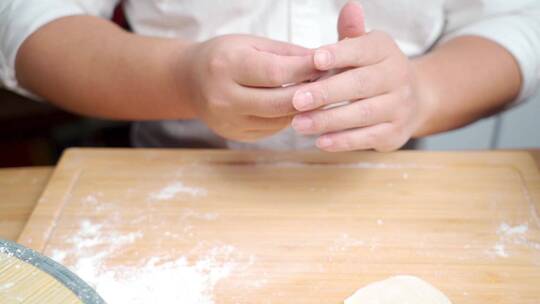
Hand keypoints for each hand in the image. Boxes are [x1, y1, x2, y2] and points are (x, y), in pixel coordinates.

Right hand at [177, 34, 318, 140]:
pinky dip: (287, 117)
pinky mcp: (235, 135)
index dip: (305, 70)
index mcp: (226, 66)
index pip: (275, 73)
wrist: (190, 81)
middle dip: (309, 94)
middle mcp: (223, 97)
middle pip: (279, 102)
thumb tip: (323, 62)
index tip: (327, 64)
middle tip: (330, 85)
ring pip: (278, 120)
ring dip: (302, 108)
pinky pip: (271, 129)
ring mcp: (227, 121)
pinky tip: (295, 106)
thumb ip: (287, 54)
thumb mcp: (252, 43)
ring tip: (316, 95)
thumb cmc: (225, 55)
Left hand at [291, 2, 430, 151]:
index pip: (362, 50)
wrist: (414, 99)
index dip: (338, 54)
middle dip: (326, 93)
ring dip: (328, 120)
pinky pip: (367, 138)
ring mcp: (399, 107)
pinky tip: (320, 141)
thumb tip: (350, 7)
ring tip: (299, 124)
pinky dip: (343, 141)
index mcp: (385, 51)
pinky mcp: (395, 133)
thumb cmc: (373, 71)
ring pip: (362, 114)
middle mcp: (397, 77)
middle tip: (296, 100)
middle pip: (360, 84)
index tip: (314, 59)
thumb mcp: (364, 48)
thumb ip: (350, 34)